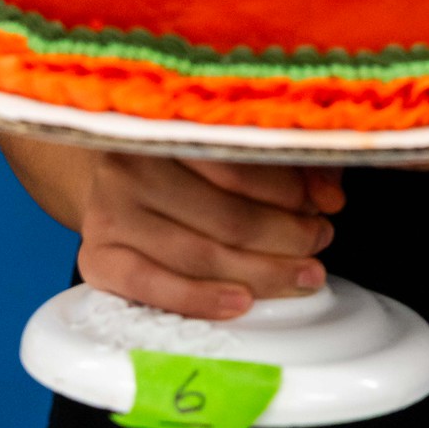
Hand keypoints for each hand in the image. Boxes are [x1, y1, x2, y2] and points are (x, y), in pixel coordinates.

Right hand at [77, 152, 344, 318]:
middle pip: (226, 216)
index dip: (293, 191)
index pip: (240, 163)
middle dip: (287, 238)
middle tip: (321, 245)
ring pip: (199, 254)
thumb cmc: (192, 168)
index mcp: (169, 124)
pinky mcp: (97, 258)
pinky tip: (242, 302)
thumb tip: (331, 199)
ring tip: (302, 277)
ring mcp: (109, 212)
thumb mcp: (241, 151)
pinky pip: (152, 286)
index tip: (328, 208)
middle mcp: (132, 164)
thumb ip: (292, 165)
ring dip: (261, 272)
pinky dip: (201, 298)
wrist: (118, 188)